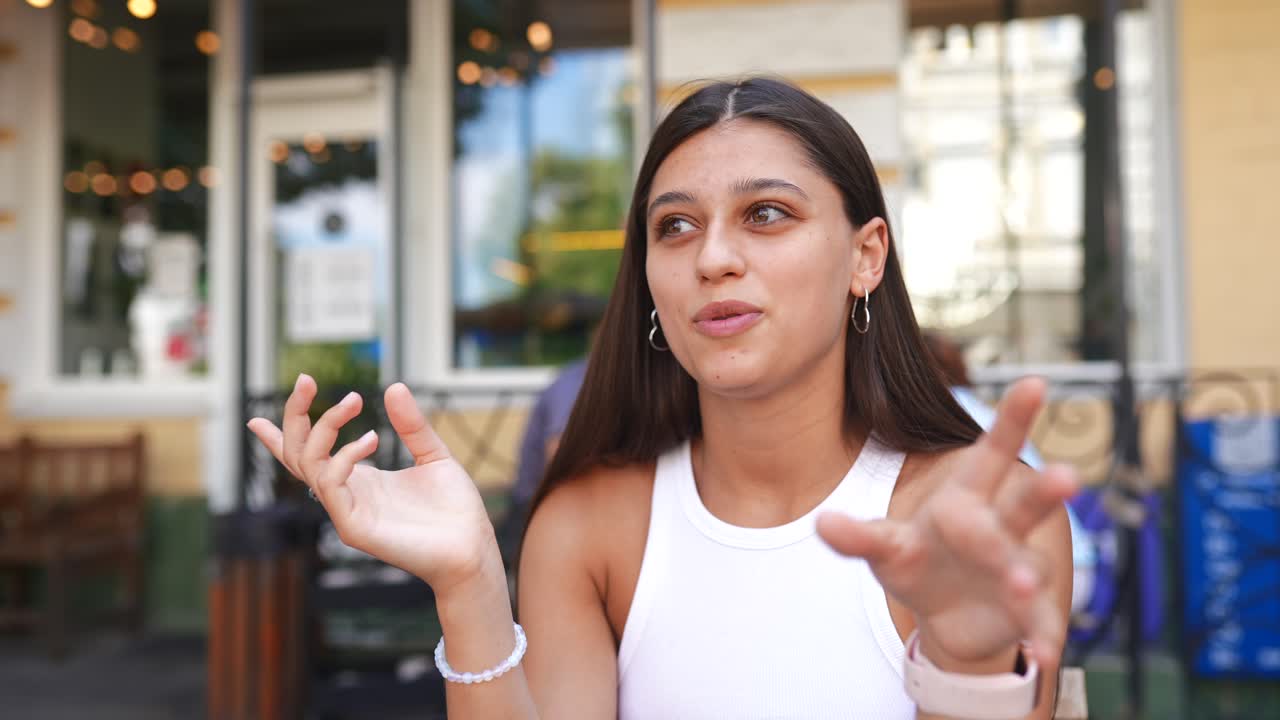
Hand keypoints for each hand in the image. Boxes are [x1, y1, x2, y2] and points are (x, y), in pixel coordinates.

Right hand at [247, 375, 497, 593]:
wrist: (472, 546)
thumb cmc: (454, 508)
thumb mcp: (433, 455)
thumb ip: (411, 425)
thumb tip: (394, 386)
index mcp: (359, 479)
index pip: (309, 457)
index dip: (280, 438)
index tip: (255, 419)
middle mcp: (347, 494)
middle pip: (299, 454)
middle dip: (295, 416)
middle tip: (308, 380)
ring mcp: (346, 512)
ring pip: (309, 464)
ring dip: (325, 426)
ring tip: (355, 398)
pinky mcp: (353, 528)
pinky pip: (330, 486)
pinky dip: (344, 457)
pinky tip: (370, 438)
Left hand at [817, 377, 1076, 669]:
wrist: (945, 612)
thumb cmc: (917, 559)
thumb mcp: (884, 546)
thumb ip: (858, 536)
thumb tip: (822, 523)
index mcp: (967, 498)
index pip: (991, 451)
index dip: (1013, 419)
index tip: (1037, 381)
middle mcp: (1000, 526)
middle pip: (1025, 503)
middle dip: (1046, 490)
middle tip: (1067, 475)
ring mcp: (1017, 568)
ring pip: (1029, 564)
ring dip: (1027, 573)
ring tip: (1021, 583)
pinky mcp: (1024, 611)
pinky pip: (1036, 623)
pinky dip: (1039, 638)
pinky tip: (1041, 656)